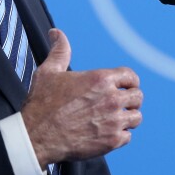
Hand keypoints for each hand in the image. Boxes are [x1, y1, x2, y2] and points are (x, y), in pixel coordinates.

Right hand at [21, 29, 142, 167]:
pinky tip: (109, 133)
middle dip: (131, 99)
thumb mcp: (49, 72)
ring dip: (128, 117)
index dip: (129, 81)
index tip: (125, 86)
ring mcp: (113, 120)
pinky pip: (128, 137)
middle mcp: (111, 98)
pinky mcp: (111, 140)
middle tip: (121, 104)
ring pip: (136, 117)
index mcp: (100, 79)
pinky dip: (121, 136)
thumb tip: (56, 33)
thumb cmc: (42, 104)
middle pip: (137, 96)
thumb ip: (59, 50)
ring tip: (116, 118)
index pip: (131, 76)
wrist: (37, 135)